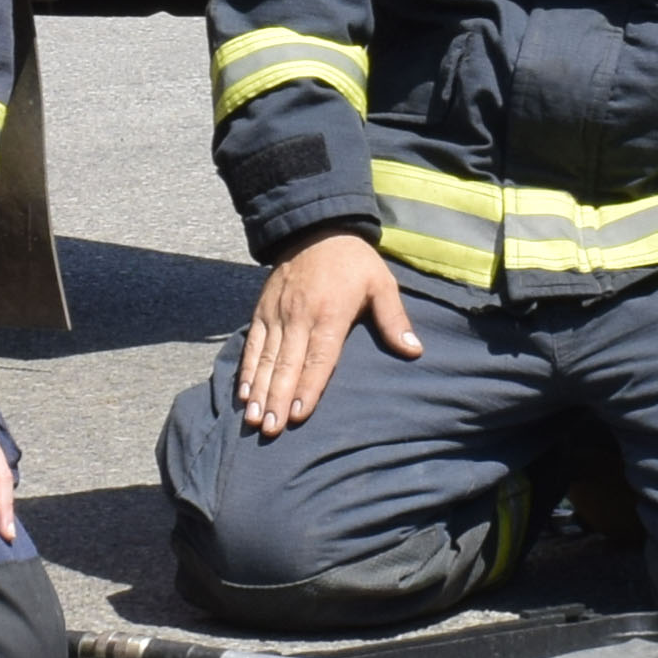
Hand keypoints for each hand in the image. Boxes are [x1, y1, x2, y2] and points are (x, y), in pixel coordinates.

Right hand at [239, 231, 415, 436]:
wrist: (315, 228)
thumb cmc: (353, 262)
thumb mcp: (381, 283)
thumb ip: (394, 319)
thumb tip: (414, 350)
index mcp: (330, 314)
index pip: (319, 358)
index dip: (308, 388)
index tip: (298, 415)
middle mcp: (299, 316)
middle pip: (287, 365)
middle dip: (277, 399)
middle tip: (269, 429)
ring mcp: (277, 314)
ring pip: (265, 359)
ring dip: (259, 390)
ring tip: (252, 418)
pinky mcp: (262, 310)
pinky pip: (253, 344)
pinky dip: (246, 369)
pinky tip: (242, 393)